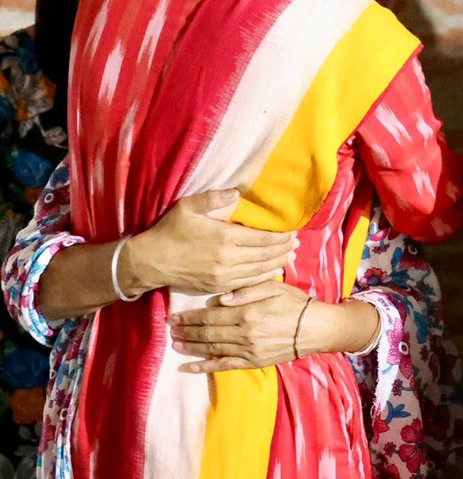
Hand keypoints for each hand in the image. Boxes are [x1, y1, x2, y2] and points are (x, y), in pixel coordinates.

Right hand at [126, 189, 296, 295]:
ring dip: (278, 264)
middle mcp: (229, 259)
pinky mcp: (218, 286)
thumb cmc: (169, 231)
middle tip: (297, 245)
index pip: (263, 239)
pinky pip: (247, 283)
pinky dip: (263, 278)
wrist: (150, 262)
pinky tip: (271, 273)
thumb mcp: (188, 207)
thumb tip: (237, 192)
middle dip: (284, 250)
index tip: (293, 233)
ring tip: (290, 257)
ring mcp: (224, 275)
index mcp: (225, 238)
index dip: (281, 237)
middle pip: (266, 256)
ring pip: (260, 271)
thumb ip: (214, 198)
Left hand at [169, 280, 379, 372]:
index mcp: (247, 313)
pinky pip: (223, 365)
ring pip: (211, 348)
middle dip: (186, 330)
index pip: (210, 315)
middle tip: (170, 328)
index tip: (175, 316)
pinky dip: (203, 367)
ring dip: (190, 347)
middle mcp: (244, 333)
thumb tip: (219, 298)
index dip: (190, 316)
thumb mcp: (274, 287)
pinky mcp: (252, 362)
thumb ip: (247, 290)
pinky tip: (187, 367)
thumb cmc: (296, 304)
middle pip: (207, 332)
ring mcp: (247, 350)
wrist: (316, 329)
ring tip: (174, 344)